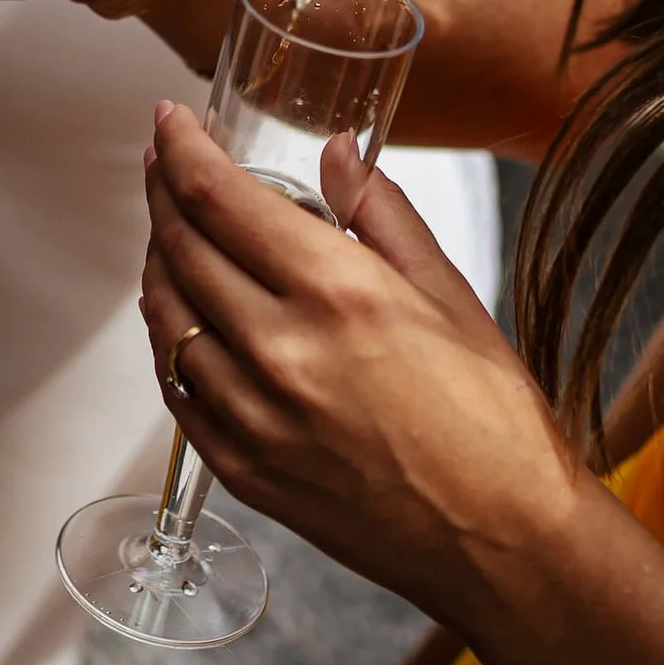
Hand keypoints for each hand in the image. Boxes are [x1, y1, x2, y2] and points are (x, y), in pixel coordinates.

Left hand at [138, 102, 587, 625]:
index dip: (182, 149)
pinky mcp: (242, 470)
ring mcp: (252, 416)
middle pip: (179, 248)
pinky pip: (176, 387)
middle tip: (164, 164)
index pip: (218, 198)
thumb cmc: (492, 419)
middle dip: (162, 192)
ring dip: (158, 261)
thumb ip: (380, 211)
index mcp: (335, 291)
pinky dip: (169, 339)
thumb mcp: (450, 292)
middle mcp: (280, 350)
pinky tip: (184, 317)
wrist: (505, 542)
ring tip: (172, 232)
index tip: (170, 122)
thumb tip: (336, 149)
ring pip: (165, 316)